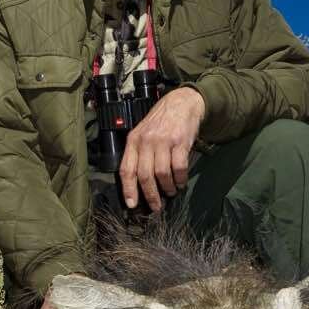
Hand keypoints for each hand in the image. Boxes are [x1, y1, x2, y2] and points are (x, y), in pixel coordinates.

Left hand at [119, 87, 204, 211]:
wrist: (182, 102)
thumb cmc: (161, 122)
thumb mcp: (143, 133)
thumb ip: (138, 153)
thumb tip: (136, 183)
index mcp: (133, 140)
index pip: (126, 169)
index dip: (128, 189)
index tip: (132, 204)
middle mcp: (146, 141)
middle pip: (144, 175)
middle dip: (150, 195)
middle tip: (156, 206)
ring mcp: (163, 141)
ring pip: (162, 174)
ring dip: (167, 188)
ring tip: (171, 192)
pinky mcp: (180, 142)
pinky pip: (179, 168)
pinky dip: (180, 179)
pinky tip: (180, 183)